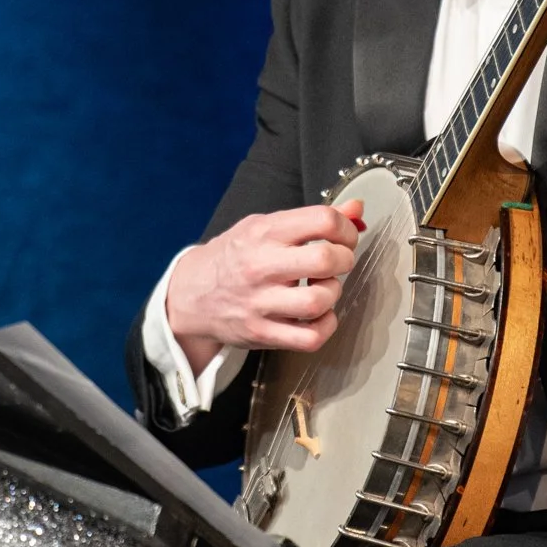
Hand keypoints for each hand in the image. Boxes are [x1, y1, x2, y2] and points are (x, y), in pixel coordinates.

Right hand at [165, 201, 363, 371]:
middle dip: (345, 259)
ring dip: (333, 293)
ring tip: (323, 287)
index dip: (345, 227)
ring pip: (319, 301)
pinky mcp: (262, 333)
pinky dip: (326, 326)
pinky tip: (319, 315)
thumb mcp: (264, 227)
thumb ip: (311, 219)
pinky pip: (310, 337)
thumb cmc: (233, 257)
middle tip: (338, 261)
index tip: (343, 235)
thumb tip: (356, 210)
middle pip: (325, 260)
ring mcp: (260, 303)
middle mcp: (261, 266)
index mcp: (264, 233)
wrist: (191, 294)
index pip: (322, 220)